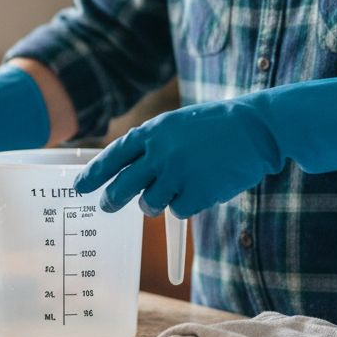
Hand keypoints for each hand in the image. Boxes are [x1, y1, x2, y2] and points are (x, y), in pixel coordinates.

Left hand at [74, 75, 336, 218]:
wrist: (256, 129)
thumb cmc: (216, 126)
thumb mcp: (177, 125)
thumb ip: (152, 145)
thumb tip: (127, 172)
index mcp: (152, 132)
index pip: (113, 156)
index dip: (94, 174)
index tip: (79, 187)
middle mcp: (159, 153)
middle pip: (122, 187)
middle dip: (111, 200)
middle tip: (107, 206)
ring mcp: (177, 175)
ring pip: (149, 204)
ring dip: (155, 203)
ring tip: (175, 188)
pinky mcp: (196, 194)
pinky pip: (178, 211)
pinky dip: (185, 205)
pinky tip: (201, 188)